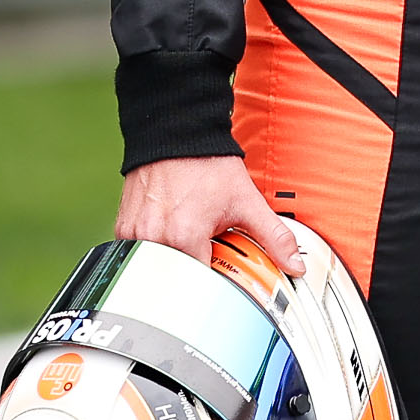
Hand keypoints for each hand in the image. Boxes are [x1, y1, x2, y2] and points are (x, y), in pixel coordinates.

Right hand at [116, 152, 298, 273]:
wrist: (175, 133)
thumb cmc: (208, 166)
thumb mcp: (247, 202)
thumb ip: (275, 237)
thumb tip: (296, 266)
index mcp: (184, 236)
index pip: (200, 286)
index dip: (216, 284)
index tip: (224, 278)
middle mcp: (154, 239)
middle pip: (178, 279)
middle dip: (195, 274)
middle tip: (208, 255)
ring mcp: (134, 234)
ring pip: (157, 269)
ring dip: (176, 263)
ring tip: (189, 240)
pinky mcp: (123, 228)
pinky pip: (139, 256)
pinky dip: (157, 252)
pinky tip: (171, 233)